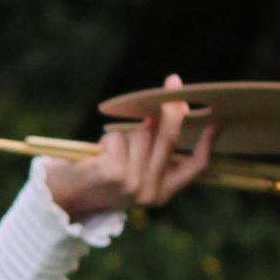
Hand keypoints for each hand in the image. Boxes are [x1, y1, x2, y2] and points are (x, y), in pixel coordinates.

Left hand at [42, 80, 216, 220]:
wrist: (62, 197)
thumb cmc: (98, 178)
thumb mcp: (132, 171)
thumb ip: (152, 151)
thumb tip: (167, 113)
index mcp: (161, 193)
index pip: (194, 168)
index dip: (209, 144)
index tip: (217, 121)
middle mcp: (150, 191)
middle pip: (170, 138)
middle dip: (172, 107)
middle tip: (172, 82)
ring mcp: (132, 184)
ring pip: (141, 135)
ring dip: (126, 133)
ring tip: (109, 149)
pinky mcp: (113, 173)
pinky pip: (118, 138)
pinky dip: (107, 139)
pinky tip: (97, 154)